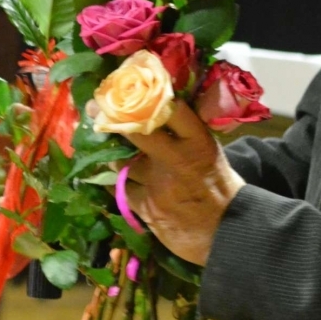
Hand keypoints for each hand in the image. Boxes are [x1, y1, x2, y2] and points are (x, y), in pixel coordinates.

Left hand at [119, 100, 246, 265]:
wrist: (227, 231)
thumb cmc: (219, 188)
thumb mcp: (209, 152)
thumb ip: (184, 134)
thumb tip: (155, 113)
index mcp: (196, 141)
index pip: (168, 108)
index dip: (144, 97)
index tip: (125, 88)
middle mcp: (175, 158)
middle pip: (134, 131)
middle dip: (111, 119)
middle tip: (93, 109)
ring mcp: (158, 184)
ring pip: (121, 163)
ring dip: (112, 157)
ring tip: (104, 150)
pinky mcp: (146, 207)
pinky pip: (119, 189)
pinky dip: (114, 184)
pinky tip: (111, 179)